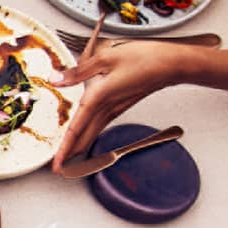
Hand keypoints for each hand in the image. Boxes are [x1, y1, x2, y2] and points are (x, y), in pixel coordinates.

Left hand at [52, 40, 186, 171]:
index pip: (77, 128)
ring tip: (67, 157)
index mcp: (99, 97)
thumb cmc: (144, 58)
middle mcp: (107, 108)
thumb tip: (56, 79)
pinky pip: (102, 125)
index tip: (56, 164)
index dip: (64, 148)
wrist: (171, 64)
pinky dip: (90, 135)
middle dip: (69, 155)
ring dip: (79, 147)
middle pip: (84, 138)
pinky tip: (87, 137)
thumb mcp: (106, 57)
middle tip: (57, 169)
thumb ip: (79, 71)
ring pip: (93, 133)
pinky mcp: (122, 105)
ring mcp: (116, 109)